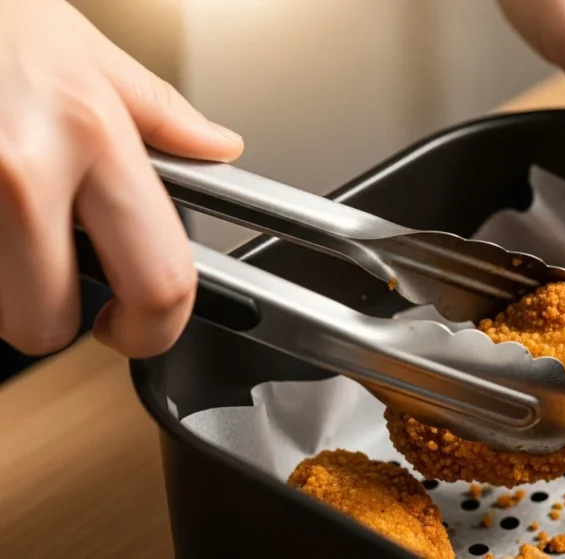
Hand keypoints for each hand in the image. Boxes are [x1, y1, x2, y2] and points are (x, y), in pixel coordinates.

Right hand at [0, 0, 242, 357]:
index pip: (158, 280)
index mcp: (93, 136)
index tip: (141, 327)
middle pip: (47, 325)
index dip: (155, 329)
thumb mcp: (86, 53)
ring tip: (5, 226)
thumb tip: (219, 147)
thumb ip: (160, 115)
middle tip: (57, 284)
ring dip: (0, 288)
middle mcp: (21, 172)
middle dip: (54, 318)